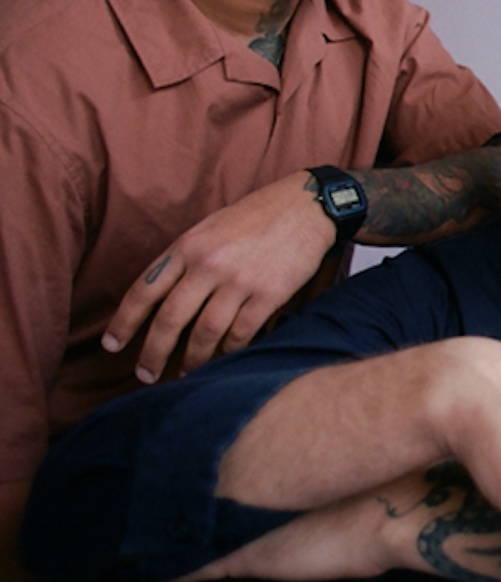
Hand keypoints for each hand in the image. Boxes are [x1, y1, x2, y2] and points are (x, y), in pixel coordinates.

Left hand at [102, 171, 332, 382]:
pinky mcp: (269, 294)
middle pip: (169, 320)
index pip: (144, 291)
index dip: (124, 323)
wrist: (306, 205)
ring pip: (204, 333)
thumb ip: (185, 259)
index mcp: (187, 246)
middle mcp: (208, 264)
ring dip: (192, 360)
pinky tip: (223, 359)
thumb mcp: (209, 228)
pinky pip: (241, 334)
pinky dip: (229, 351)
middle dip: (153, 354)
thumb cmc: (256, 216)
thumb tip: (162, 297)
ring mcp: (239, 281)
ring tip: (185, 374)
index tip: (113, 346)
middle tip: (146, 375)